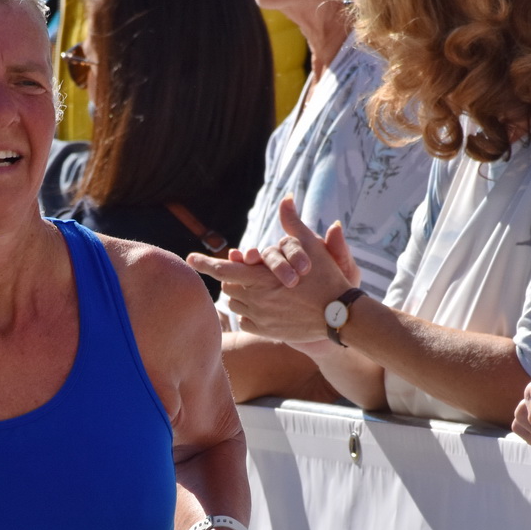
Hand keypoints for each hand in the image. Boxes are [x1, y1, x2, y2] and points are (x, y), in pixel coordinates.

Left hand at [191, 198, 354, 344]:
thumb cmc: (326, 278)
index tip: (190, 258)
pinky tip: (263, 307)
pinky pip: (245, 322)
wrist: (340, 315)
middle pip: (228, 287)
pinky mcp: (267, 332)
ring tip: (255, 289)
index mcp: (260, 278)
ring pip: (235, 305)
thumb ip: (292, 223)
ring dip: (240, 296)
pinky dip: (249, 314)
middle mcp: (255, 300)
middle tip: (244, 273)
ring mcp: (260, 318)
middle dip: (232, 278)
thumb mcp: (310, 247)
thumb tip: (286, 197)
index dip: (203, 263)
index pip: (222, 270)